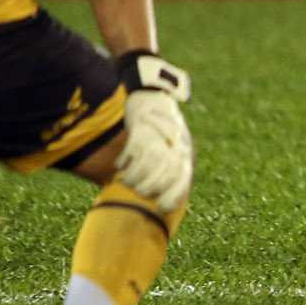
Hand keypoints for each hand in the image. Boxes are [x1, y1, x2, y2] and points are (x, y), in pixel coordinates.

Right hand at [114, 53, 193, 211]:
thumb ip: (173, 177)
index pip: (183, 179)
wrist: (151, 96)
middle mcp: (177, 143)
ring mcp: (162, 134)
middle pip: (167, 170)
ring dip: (136, 175)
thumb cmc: (160, 134)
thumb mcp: (171, 153)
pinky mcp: (144, 125)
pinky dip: (126, 160)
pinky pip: (136, 147)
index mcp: (185, 154)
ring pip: (151, 160)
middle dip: (151, 186)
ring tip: (126, 181)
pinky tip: (120, 165)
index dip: (173, 196)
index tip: (161, 208)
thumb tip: (181, 209)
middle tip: (138, 193)